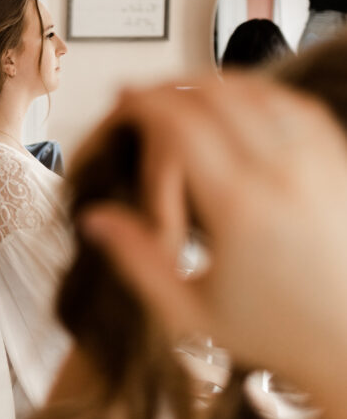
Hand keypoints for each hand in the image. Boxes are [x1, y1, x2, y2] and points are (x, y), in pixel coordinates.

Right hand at [80, 75, 346, 398]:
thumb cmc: (281, 335)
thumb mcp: (190, 311)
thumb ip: (136, 260)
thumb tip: (95, 220)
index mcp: (240, 206)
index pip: (181, 121)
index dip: (144, 101)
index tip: (124, 100)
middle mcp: (283, 174)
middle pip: (214, 95)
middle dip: (171, 88)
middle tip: (146, 98)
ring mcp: (318, 163)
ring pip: (257, 91)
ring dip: (213, 84)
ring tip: (186, 96)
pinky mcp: (339, 163)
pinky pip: (296, 105)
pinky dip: (260, 93)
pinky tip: (241, 103)